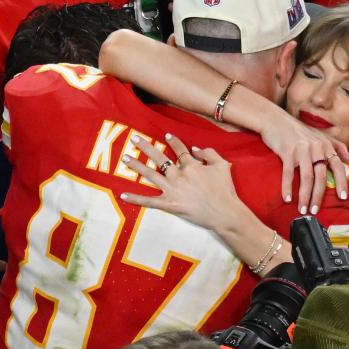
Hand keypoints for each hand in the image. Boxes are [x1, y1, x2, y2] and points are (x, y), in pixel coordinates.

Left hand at [120, 134, 242, 231]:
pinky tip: (123, 195)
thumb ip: (209, 153)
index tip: (166, 135)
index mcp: (191, 165)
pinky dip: (136, 199)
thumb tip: (195, 148)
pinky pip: (149, 201)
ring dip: (136, 166)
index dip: (173, 141)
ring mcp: (172, 189)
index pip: (179, 149)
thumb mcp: (222, 166)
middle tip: (134, 138)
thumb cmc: (225, 190)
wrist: (224, 212)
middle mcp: (179, 175)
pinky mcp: (169, 204)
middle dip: (145, 146)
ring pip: (150, 174)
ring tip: (124, 158)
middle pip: (159, 157)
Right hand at [259, 107, 348, 213]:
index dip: (342, 182)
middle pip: (321, 176)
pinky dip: (287, 187)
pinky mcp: (287, 151)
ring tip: (303, 209)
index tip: (343, 197)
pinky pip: (288, 173)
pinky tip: (287, 199)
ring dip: (305, 196)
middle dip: (319, 196)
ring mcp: (301, 149)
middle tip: (316, 211)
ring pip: (306, 177)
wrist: (275, 120)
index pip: (337, 166)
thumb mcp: (321, 136)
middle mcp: (316, 147)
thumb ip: (338, 148)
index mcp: (326, 145)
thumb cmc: (298, 130)